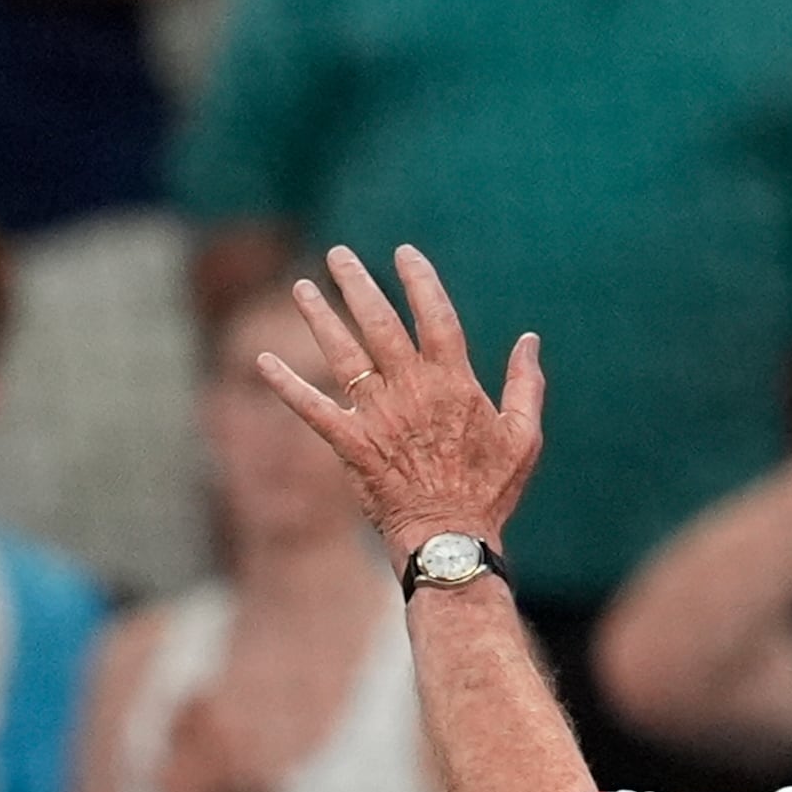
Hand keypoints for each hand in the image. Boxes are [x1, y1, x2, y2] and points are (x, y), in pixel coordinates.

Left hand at [258, 245, 547, 560]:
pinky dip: (285, 384)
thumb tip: (529, 340)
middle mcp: (411, 390)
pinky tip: (262, 361)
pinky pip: (310, 408)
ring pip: (341, 354)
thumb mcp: (525, 435)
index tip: (403, 252)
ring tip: (300, 288)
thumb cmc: (491, 490)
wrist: (450, 538)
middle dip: (356, 284)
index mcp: (454, 382)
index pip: (434, 315)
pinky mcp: (349, 444)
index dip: (418, 280)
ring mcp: (377, 416)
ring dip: (318, 317)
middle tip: (337, 255)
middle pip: (378, 323)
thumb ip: (526, 384)